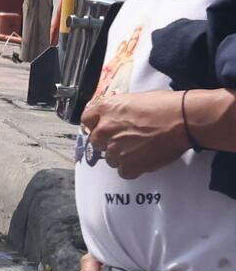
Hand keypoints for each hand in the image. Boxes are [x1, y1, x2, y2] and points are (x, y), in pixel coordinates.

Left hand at [85, 79, 200, 178]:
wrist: (184, 119)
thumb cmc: (166, 106)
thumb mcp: (135, 99)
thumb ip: (118, 110)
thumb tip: (116, 117)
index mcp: (106, 109)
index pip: (87, 120)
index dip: (97, 125)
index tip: (105, 128)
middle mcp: (105, 129)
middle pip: (96, 142)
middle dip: (109, 142)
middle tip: (127, 140)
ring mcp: (115, 148)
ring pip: (110, 158)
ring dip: (122, 156)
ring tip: (141, 149)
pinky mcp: (128, 165)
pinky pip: (123, 171)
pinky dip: (133, 168)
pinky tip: (145, 159)